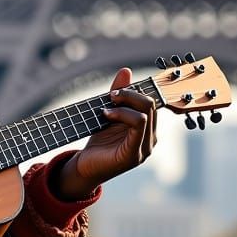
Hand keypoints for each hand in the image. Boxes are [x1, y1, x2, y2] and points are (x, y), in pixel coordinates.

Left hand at [54, 68, 156, 200]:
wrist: (85, 165)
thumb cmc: (99, 141)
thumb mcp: (109, 112)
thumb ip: (119, 94)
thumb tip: (126, 70)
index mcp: (148, 129)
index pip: (151, 102)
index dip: (136, 91)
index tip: (116, 90)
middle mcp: (151, 138)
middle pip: (150, 104)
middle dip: (130, 94)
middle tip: (111, 95)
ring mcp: (145, 148)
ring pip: (146, 113)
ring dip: (125, 103)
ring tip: (106, 106)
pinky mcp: (134, 154)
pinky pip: (138, 125)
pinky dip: (122, 114)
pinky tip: (107, 115)